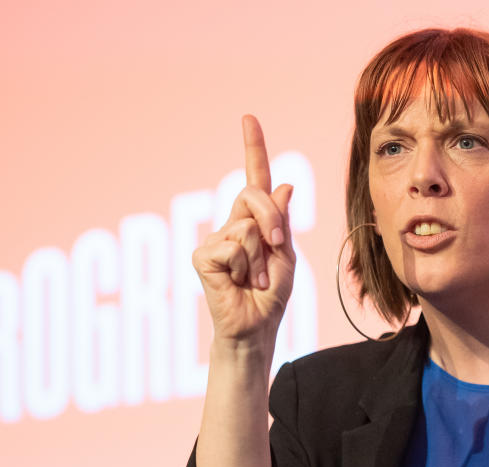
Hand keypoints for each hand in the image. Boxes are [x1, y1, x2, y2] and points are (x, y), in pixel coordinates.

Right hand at [192, 115, 295, 346]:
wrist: (256, 326)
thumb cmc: (270, 294)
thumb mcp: (285, 255)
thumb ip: (282, 221)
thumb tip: (285, 185)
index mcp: (255, 221)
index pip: (254, 178)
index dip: (253, 148)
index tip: (249, 118)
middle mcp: (232, 224)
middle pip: (253, 195)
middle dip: (273, 221)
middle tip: (275, 249)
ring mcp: (215, 239)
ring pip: (246, 226)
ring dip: (260, 257)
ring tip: (254, 279)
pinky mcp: (203, 255)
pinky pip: (232, 245)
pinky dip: (243, 266)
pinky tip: (238, 282)